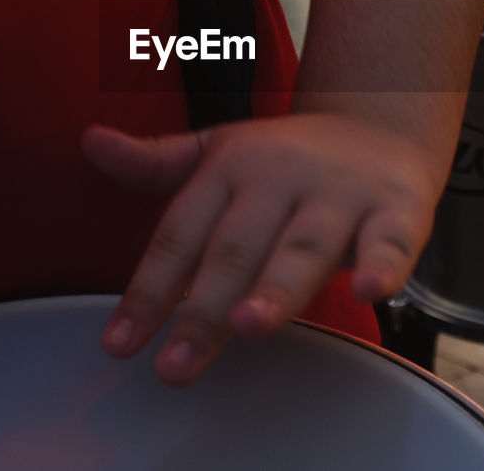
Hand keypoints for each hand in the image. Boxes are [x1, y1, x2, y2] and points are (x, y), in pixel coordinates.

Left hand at [82, 112, 439, 384]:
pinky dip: (382, 264)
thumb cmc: (286, 156)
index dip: (148, 289)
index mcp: (231, 166)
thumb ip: (154, 163)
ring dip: (277, 286)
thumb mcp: (216, 151)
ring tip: (247, 326)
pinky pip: (390, 240)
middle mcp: (281, 176)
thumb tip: (88, 141)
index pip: (181, 232)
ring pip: (304, 245)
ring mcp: (339, 193)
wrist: (379, 123)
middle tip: (176, 361)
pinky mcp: (395, 208)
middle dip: (204, 308)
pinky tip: (369, 290)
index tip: (120, 342)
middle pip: (237, 248)